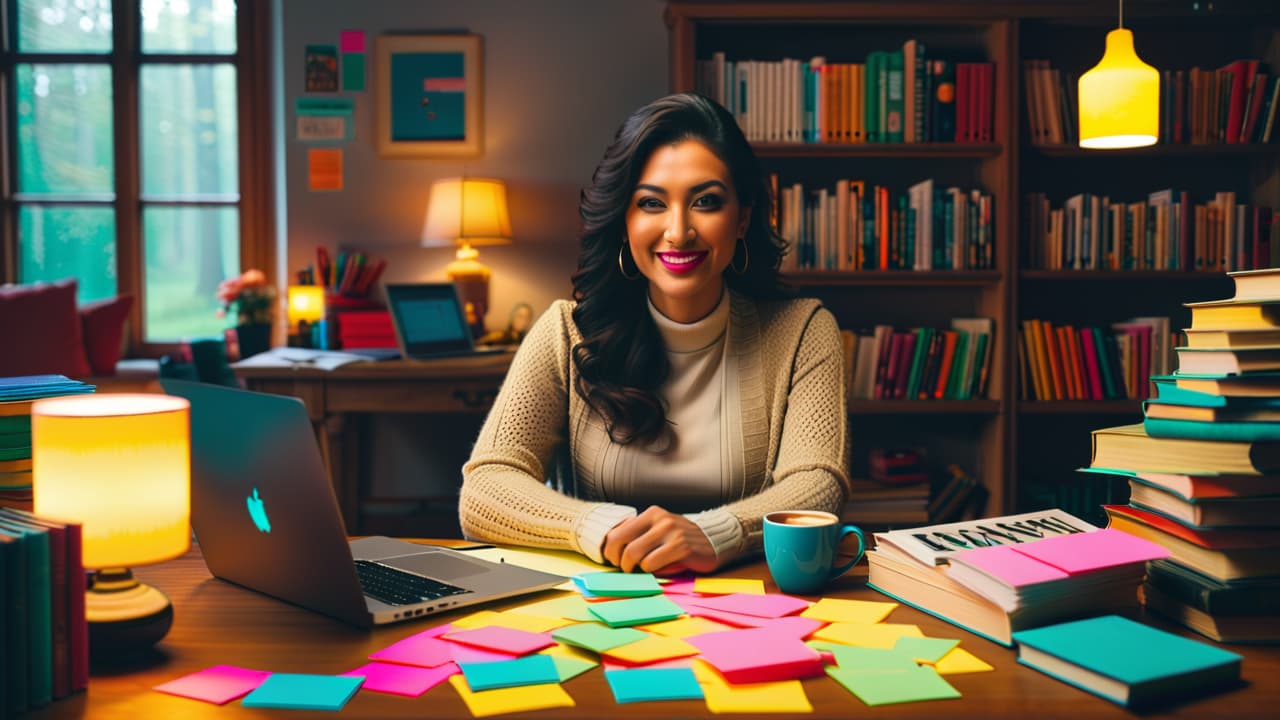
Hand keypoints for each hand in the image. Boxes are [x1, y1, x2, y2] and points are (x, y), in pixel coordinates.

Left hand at [602, 505, 718, 573]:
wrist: (715, 541)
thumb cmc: (682, 541)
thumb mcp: (659, 530)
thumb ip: (639, 534)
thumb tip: (612, 548)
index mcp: (651, 513)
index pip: (617, 532)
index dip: (611, 551)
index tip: (616, 561)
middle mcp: (660, 519)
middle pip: (623, 544)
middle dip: (620, 562)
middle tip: (627, 570)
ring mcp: (671, 532)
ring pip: (635, 554)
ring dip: (636, 568)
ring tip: (643, 570)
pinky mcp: (681, 547)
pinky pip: (652, 563)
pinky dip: (651, 571)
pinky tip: (659, 569)